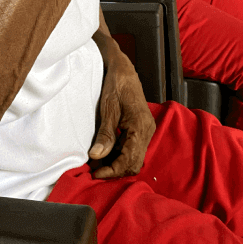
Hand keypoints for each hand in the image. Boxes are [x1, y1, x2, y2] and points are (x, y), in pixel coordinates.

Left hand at [89, 48, 155, 178]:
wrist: (123, 69)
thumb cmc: (116, 85)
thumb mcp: (108, 108)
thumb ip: (105, 134)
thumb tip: (97, 156)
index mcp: (140, 127)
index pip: (129, 160)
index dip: (112, 171)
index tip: (95, 174)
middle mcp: (147, 131)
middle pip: (134, 163)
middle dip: (115, 170)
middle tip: (95, 170)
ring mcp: (146, 130)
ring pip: (134, 157)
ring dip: (117, 163)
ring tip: (98, 161)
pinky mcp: (142, 128)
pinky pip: (133, 148)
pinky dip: (120, 154)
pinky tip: (106, 151)